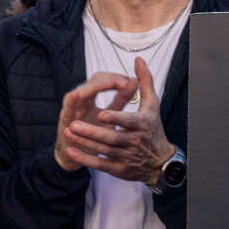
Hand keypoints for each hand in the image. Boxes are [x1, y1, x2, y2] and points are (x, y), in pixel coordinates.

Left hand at [62, 57, 174, 184]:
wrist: (159, 162)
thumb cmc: (153, 127)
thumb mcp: (152, 105)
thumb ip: (145, 81)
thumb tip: (138, 59)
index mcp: (142, 124)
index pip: (128, 122)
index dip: (115, 119)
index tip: (100, 114)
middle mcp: (135, 142)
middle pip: (112, 138)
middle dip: (92, 132)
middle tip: (74, 124)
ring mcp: (126, 157)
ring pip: (103, 150)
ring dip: (84, 142)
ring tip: (69, 132)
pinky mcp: (119, 169)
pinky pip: (100, 165)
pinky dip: (85, 159)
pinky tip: (71, 152)